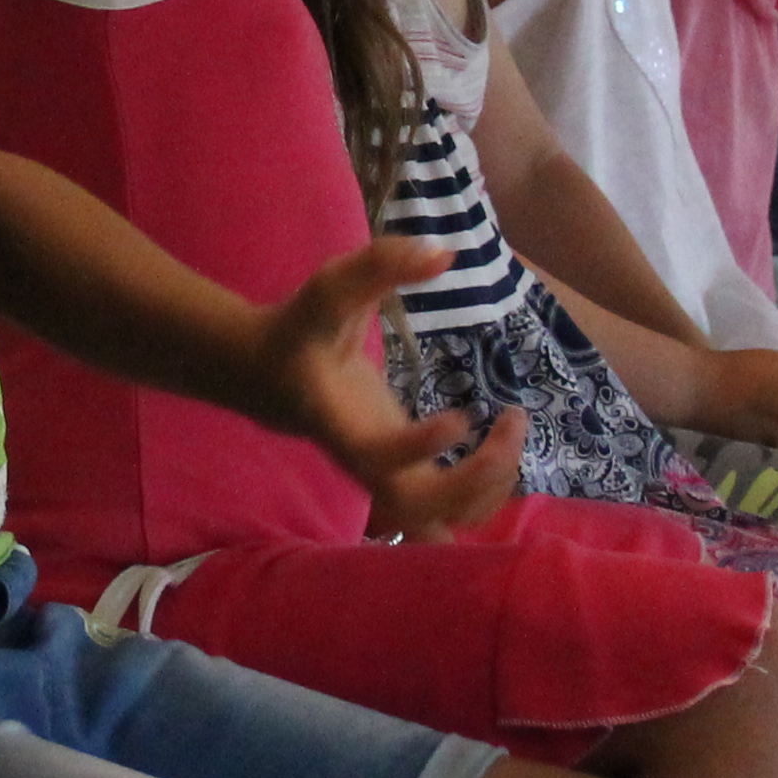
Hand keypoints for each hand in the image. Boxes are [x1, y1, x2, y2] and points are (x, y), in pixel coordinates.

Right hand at [251, 239, 522, 540]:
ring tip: (511, 426)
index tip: (463, 414)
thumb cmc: (299, 330)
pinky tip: (501, 443)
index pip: (376, 457)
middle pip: (417, 510)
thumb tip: (445, 254)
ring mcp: (385, 477)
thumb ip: (381, 264)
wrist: (266, 374)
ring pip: (439, 523)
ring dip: (489, 488)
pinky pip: (447, 512)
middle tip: (507, 421)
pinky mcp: (403, 475)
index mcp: (340, 424)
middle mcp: (364, 464)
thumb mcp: (330, 287)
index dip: (420, 448)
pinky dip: (485, 492)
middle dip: (475, 479)